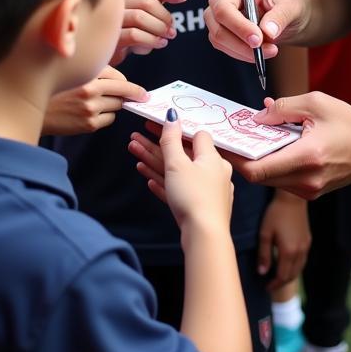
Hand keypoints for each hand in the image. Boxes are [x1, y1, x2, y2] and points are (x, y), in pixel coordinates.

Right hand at [43, 66, 146, 135]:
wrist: (35, 111)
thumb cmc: (55, 90)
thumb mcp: (74, 73)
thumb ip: (96, 73)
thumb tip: (122, 81)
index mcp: (86, 73)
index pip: (118, 76)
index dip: (129, 83)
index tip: (140, 89)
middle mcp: (89, 88)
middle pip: (122, 91)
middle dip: (131, 94)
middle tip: (142, 96)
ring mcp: (90, 107)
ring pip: (117, 105)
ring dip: (114, 104)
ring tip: (99, 103)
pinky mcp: (89, 123)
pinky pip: (109, 118)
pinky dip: (106, 116)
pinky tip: (93, 113)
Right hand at [114, 0, 190, 63]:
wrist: (106, 53)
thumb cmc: (128, 30)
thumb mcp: (146, 11)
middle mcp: (118, 3)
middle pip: (147, 0)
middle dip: (165, 15)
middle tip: (173, 28)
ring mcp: (112, 19)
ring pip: (140, 16)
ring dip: (159, 28)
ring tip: (168, 37)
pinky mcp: (111, 38)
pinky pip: (134, 35)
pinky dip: (151, 40)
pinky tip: (159, 43)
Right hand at [133, 114, 233, 236]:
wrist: (204, 236)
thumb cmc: (193, 196)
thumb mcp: (178, 163)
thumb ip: (172, 139)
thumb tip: (172, 115)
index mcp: (212, 158)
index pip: (196, 135)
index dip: (176, 130)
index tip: (156, 126)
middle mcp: (214, 172)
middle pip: (182, 154)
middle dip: (157, 147)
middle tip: (135, 141)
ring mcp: (208, 191)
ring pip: (178, 173)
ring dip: (156, 164)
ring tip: (135, 158)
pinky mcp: (200, 208)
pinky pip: (181, 191)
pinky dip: (166, 184)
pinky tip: (151, 182)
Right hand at [205, 0, 310, 63]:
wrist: (288, 14)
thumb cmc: (288, 4)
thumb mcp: (292, 6)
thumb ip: (280, 16)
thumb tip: (268, 31)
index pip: (224, 7)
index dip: (239, 26)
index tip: (258, 40)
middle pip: (218, 26)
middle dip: (242, 44)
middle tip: (269, 50)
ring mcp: (217, 16)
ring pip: (218, 40)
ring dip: (244, 51)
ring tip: (270, 50)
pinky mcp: (221, 31)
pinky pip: (224, 47)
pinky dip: (242, 54)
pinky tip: (260, 52)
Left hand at [224, 93, 350, 199]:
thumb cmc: (349, 124)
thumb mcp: (315, 103)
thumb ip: (282, 108)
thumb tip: (257, 117)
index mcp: (306, 157)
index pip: (257, 169)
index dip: (235, 158)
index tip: (221, 144)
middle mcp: (305, 180)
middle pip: (258, 176)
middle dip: (241, 158)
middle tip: (229, 139)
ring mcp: (308, 191)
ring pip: (268, 180)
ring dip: (256, 162)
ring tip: (247, 141)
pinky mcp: (309, 193)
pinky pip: (281, 181)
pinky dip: (270, 166)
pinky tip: (269, 149)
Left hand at [257, 190, 310, 290]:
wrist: (292, 199)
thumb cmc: (275, 213)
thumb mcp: (265, 233)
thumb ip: (264, 254)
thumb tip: (262, 272)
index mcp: (288, 251)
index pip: (282, 276)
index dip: (274, 284)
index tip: (266, 287)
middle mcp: (300, 251)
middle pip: (292, 275)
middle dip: (281, 282)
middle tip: (271, 285)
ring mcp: (306, 246)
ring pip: (299, 269)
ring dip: (289, 276)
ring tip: (278, 277)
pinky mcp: (308, 240)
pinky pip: (303, 260)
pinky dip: (295, 267)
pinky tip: (288, 264)